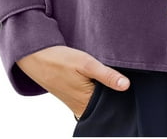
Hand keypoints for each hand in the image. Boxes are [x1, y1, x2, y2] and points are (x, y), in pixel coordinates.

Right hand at [15, 45, 130, 118]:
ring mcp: (78, 103)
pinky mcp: (75, 97)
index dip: (122, 94)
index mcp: (86, 104)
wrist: (37, 57)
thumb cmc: (60, 60)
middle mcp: (82, 108)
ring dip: (106, 88)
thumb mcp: (86, 63)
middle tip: (118, 76)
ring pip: (100, 99)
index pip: (113, 104)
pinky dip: (98, 87)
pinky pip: (92, 96)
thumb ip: (106, 75)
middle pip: (107, 103)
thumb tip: (126, 85)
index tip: (129, 83)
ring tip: (109, 75)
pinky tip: (99, 77)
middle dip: (114, 91)